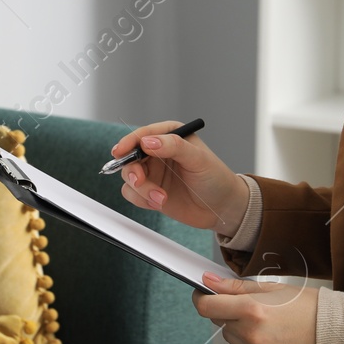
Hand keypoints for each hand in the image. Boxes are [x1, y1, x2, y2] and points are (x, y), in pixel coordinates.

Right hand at [111, 120, 248, 236]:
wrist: (223, 208)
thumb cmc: (216, 179)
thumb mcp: (198, 158)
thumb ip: (174, 146)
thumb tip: (148, 142)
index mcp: (170, 136)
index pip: (143, 135)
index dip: (129, 142)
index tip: (120, 151)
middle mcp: (158, 153)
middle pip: (130, 157)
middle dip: (133, 171)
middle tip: (140, 181)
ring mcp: (153, 173)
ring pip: (129, 177)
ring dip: (141, 189)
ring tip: (161, 198)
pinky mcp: (150, 191)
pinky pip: (132, 194)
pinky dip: (142, 200)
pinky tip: (160, 202)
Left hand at [192, 273, 318, 343]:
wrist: (336, 335)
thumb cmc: (309, 307)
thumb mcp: (272, 288)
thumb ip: (235, 287)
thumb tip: (208, 282)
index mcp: (251, 309)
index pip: (206, 307)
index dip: (201, 298)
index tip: (204, 293)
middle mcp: (249, 335)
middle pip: (219, 323)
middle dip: (228, 313)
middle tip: (253, 307)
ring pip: (231, 339)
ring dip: (240, 330)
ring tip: (269, 324)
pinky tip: (273, 338)